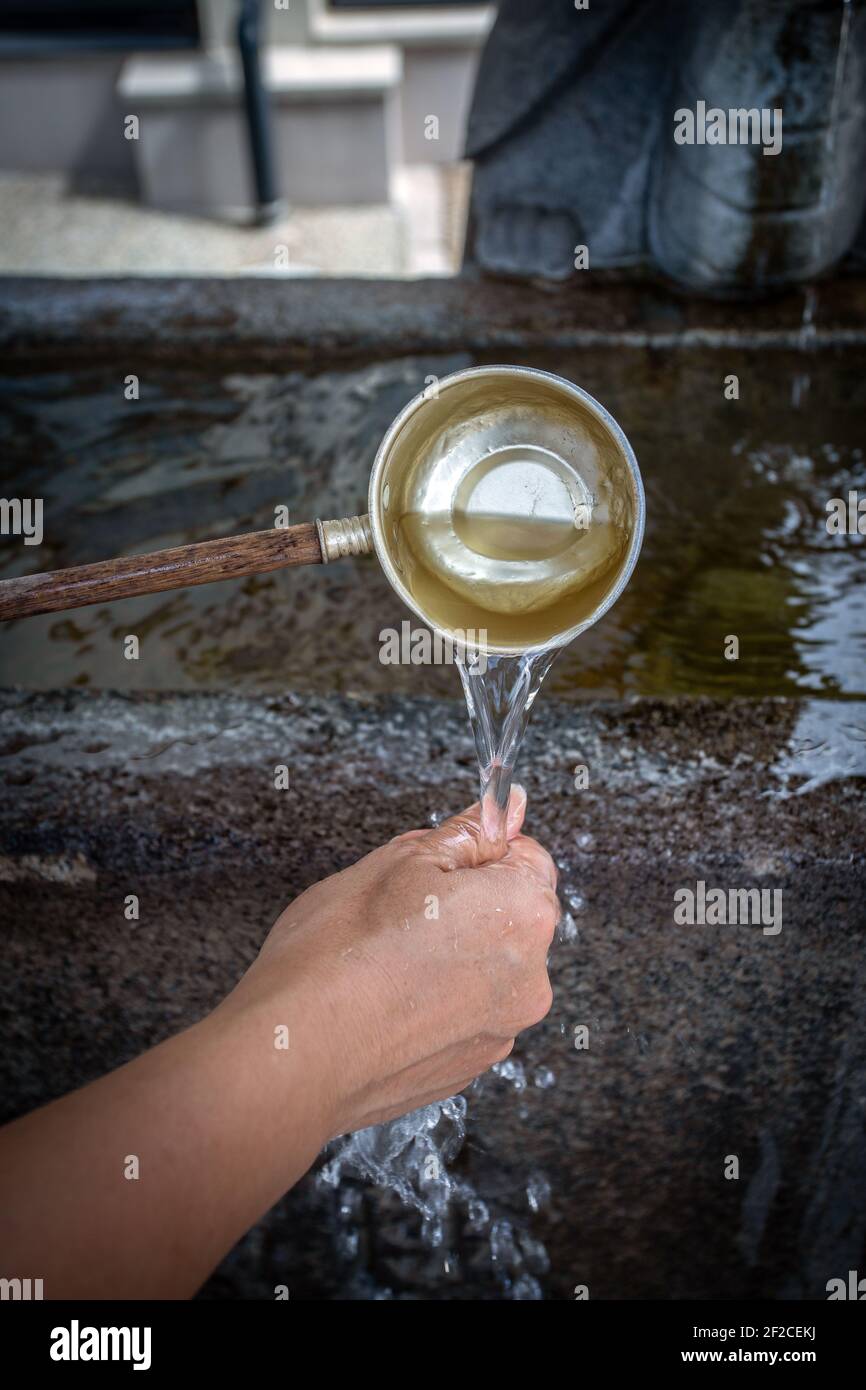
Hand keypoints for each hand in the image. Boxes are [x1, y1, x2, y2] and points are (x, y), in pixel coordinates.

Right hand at [223, 785, 558, 1135]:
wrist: (294, 1055)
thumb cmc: (339, 953)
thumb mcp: (401, 861)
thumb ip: (467, 831)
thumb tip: (509, 806)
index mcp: (525, 914)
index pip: (527, 858)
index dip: (476, 854)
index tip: (434, 865)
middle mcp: (531, 979)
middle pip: (508, 918)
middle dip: (464, 907)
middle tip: (397, 912)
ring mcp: (501, 1031)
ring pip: (483, 969)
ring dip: (449, 958)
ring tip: (384, 962)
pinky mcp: (469, 1068)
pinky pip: (462, 1016)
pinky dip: (433, 1004)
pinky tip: (384, 1000)